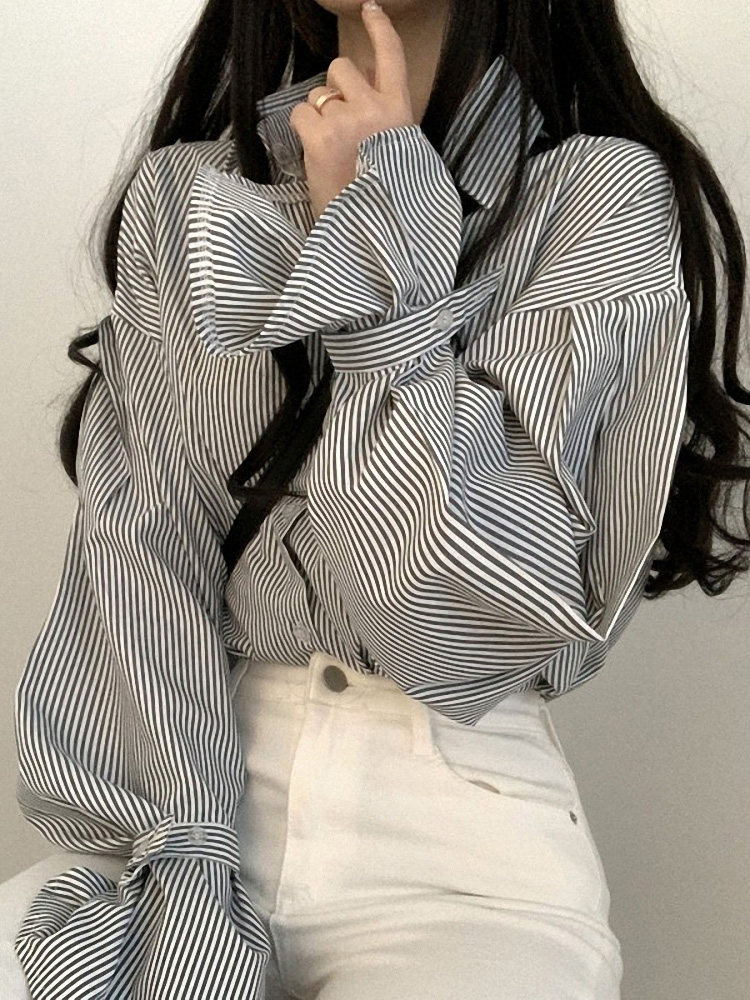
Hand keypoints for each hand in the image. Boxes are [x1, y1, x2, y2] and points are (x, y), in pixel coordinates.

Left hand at [288, 0, 414, 221]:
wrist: (372, 234)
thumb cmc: (385, 202)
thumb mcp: (402, 155)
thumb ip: (389, 120)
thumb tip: (367, 85)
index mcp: (401, 114)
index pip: (392, 56)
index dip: (379, 28)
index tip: (370, 8)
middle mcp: (375, 110)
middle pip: (343, 68)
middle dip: (335, 88)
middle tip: (338, 123)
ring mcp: (347, 121)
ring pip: (319, 93)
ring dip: (318, 114)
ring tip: (331, 149)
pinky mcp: (321, 137)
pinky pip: (301, 114)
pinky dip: (302, 131)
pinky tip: (316, 155)